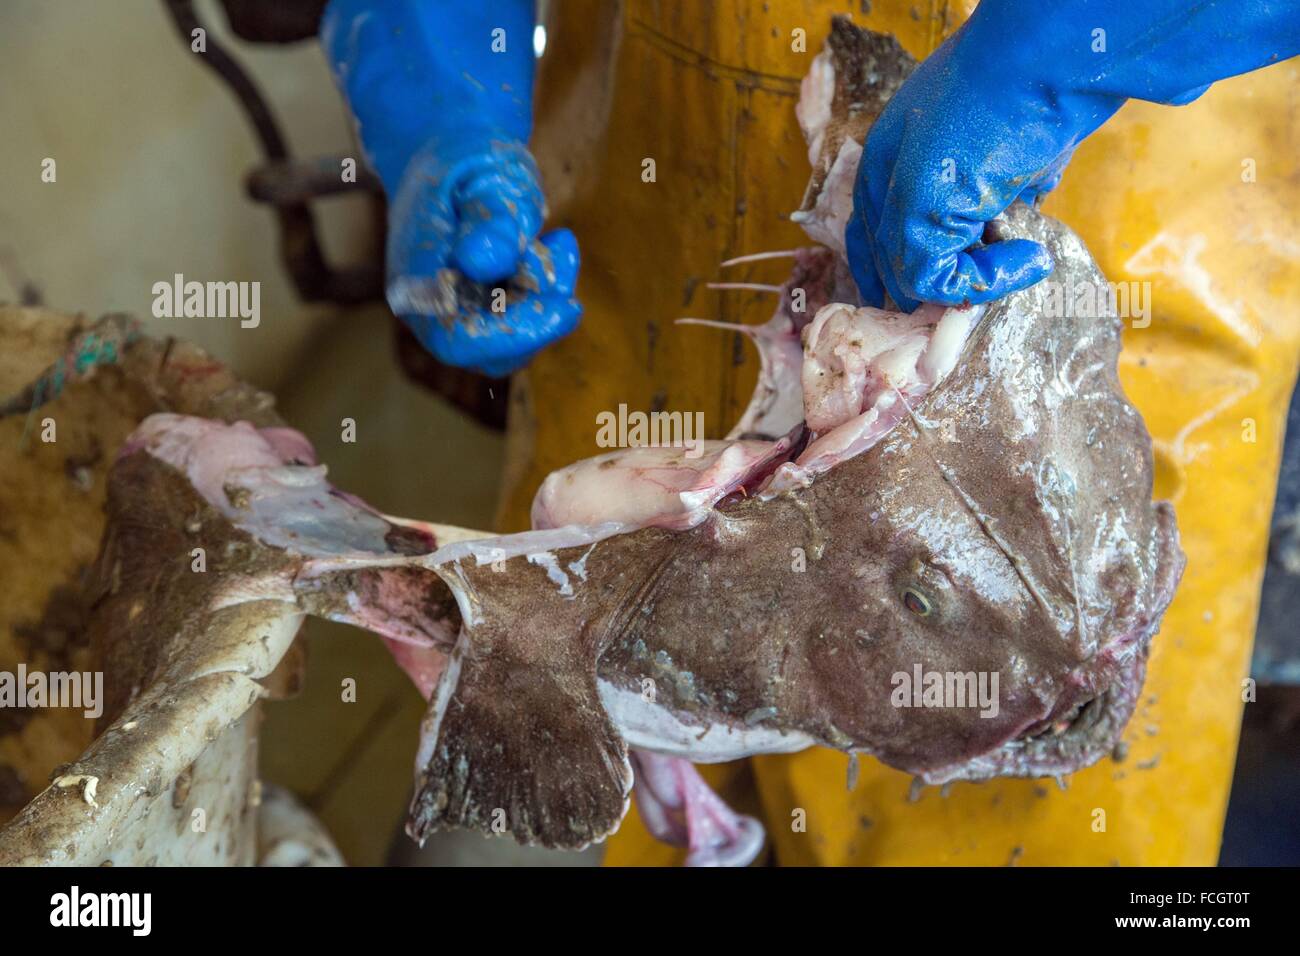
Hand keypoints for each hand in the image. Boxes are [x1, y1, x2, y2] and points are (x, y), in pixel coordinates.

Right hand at [322, 0, 579, 374]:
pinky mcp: (483, 317)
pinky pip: (527, 323)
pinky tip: (556, 244)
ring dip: (549, 293)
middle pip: (493, 352)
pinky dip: (551, 289)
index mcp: (413, 282)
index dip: (514, 334)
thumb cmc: (467, 162)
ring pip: (517, 340)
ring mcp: (456, 318)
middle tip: (561, 246)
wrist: (452, 159)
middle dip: (541, 308)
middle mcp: (430, 312)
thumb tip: (484, 261)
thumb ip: (489, 217)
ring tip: (556, 239)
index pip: (459, 338)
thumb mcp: (485, 175)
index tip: (567, 308)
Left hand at [845, 0, 1299, 311]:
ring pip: (913, 275)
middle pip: (890, 254)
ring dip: (974, 279)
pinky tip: (1029, 258)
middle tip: (981, 292)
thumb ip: (996, 177)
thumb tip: (1016, 207)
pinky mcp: (915, 223)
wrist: (1040, 60)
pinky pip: (938, 281)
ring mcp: (896, 198)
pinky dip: (986, 281)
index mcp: (894, 144)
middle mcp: (885, 171)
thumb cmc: (1035, 85)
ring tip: (1027, 259)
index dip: (888, 260)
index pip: (875, 219)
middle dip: (932, 281)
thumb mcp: (1006, 137)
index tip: (918, 293)